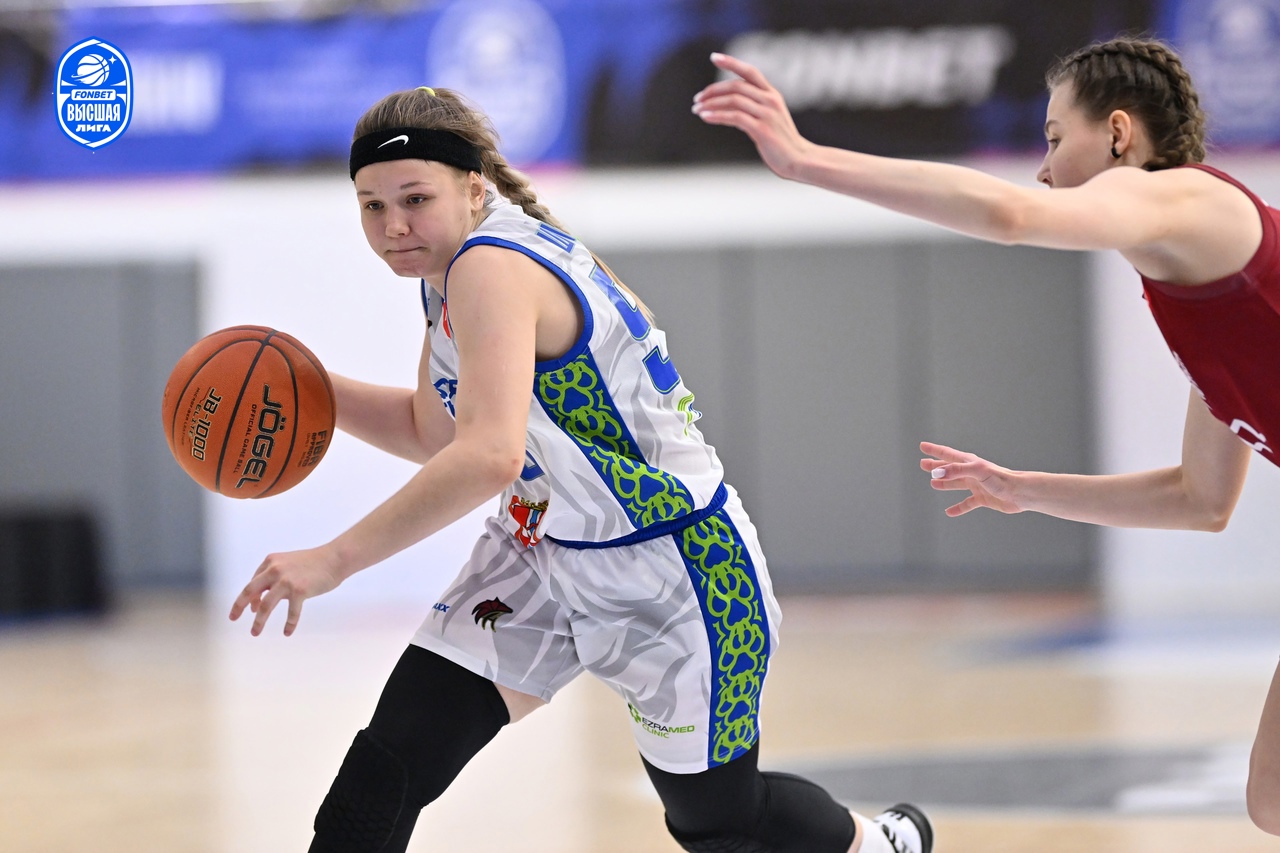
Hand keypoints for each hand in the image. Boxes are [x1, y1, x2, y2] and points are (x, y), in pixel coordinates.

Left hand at [229, 545, 344, 635]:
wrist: (334, 559)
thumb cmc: (313, 563)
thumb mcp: (288, 565)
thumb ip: (273, 579)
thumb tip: (257, 602)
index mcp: (270, 562)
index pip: (253, 583)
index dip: (247, 598)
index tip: (247, 610)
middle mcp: (275, 570)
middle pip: (249, 591)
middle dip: (238, 607)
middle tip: (233, 618)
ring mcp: (286, 580)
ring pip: (265, 605)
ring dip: (258, 621)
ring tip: (255, 632)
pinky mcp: (299, 591)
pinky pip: (291, 612)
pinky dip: (289, 624)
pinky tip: (287, 632)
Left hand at [692, 53, 813, 179]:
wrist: (799, 160)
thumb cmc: (781, 141)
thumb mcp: (770, 117)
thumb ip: (753, 107)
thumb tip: (727, 104)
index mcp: (772, 94)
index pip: (750, 72)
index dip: (731, 62)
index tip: (714, 57)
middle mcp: (770, 100)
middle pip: (736, 87)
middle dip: (712, 91)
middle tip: (697, 99)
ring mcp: (767, 114)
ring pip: (733, 100)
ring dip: (711, 104)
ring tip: (697, 109)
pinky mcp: (762, 130)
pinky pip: (734, 117)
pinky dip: (717, 116)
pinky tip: (705, 117)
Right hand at [919, 441, 1023, 516]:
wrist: (1020, 493)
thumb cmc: (1001, 479)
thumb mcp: (976, 471)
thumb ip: (956, 471)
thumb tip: (936, 473)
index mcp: (969, 463)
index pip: (947, 454)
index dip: (934, 450)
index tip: (922, 446)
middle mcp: (971, 473)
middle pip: (949, 468)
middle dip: (936, 466)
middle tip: (923, 463)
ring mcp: (977, 486)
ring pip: (956, 484)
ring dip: (945, 483)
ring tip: (933, 484)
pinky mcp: (983, 499)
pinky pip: (967, 503)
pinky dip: (958, 507)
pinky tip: (950, 512)